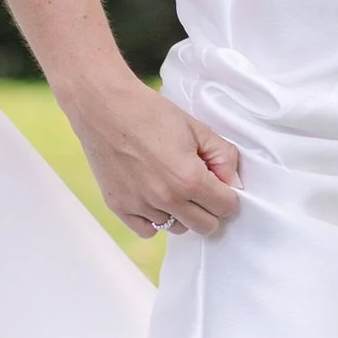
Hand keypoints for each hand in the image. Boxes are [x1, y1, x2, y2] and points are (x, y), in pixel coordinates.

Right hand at [63, 74, 242, 237]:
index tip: (217, 183)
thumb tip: (233, 183)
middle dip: (209, 208)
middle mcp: (166, 199)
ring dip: (180, 212)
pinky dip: (153, 218)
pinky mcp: (118, 207)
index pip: (226, 207)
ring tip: (169, 185)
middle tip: (198, 187)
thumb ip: (223, 157)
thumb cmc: (150, 113)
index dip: (226, 194)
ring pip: (177, 228)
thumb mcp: (196, 128)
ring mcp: (140, 206)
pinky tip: (151, 196)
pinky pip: (147, 230)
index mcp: (189, 179)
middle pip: (205, 226)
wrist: (104, 106)